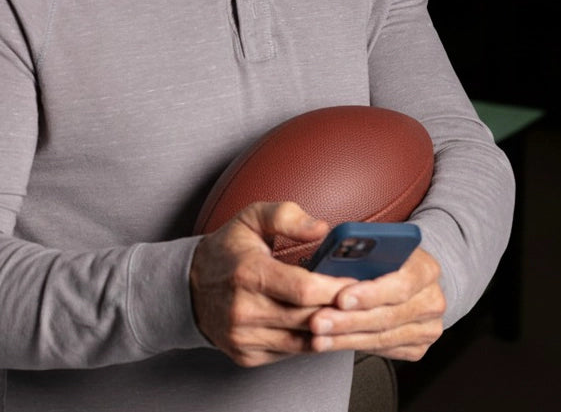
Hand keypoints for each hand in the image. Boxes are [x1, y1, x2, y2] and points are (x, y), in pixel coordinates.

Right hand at [190, 201, 354, 366]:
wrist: (189, 287)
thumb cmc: (227, 250)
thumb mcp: (252, 217)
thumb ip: (287, 216)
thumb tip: (321, 228)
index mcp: (248, 272)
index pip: (303, 289)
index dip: (335, 288)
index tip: (356, 283)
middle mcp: (244, 309)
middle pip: (307, 317)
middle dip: (338, 308)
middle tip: (361, 298)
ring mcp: (243, 337)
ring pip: (302, 340)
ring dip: (327, 328)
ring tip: (345, 312)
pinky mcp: (246, 355)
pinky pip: (289, 352)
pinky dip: (308, 340)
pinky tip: (318, 324)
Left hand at [307, 247, 445, 360]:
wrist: (411, 278)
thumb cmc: (388, 257)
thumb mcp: (378, 245)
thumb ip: (361, 251)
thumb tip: (333, 257)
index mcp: (426, 268)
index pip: (401, 283)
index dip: (370, 293)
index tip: (340, 298)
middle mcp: (432, 300)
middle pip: (388, 316)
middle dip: (348, 320)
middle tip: (317, 321)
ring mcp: (428, 327)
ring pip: (382, 337)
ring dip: (345, 338)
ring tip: (317, 336)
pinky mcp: (418, 348)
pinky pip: (382, 350)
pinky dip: (352, 346)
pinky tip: (330, 342)